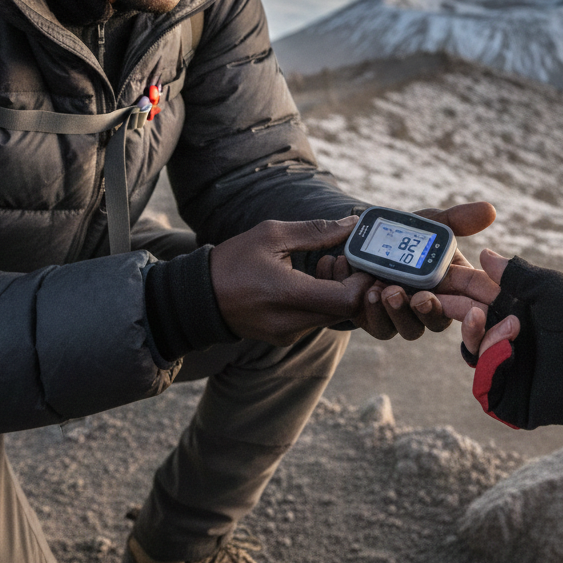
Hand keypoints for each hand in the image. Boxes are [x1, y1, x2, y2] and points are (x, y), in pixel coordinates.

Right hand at [209, 216, 367, 345]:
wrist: (199, 297)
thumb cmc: (233, 261)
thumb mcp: (271, 235)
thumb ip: (315, 231)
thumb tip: (352, 225)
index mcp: (288, 295)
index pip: (348, 300)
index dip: (363, 281)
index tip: (358, 258)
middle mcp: (292, 322)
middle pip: (346, 310)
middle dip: (352, 284)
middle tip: (340, 259)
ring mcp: (289, 333)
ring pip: (333, 316)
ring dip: (337, 291)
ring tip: (321, 265)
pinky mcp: (285, 337)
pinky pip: (317, 320)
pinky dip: (322, 301)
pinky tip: (308, 280)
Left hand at [319, 201, 497, 340]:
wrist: (363, 239)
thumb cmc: (404, 233)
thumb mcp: (428, 223)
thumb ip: (456, 220)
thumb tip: (490, 210)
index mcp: (452, 283)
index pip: (474, 300)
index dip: (481, 305)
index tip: (481, 303)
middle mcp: (432, 304)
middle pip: (441, 321)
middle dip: (431, 312)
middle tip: (420, 297)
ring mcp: (406, 315)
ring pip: (410, 328)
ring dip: (399, 312)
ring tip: (386, 290)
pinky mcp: (380, 320)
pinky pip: (381, 326)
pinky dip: (374, 311)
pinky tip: (367, 291)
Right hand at [453, 249, 562, 429]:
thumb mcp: (546, 286)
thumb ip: (513, 273)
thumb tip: (484, 253)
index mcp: (514, 309)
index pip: (474, 294)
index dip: (456, 285)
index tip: (437, 274)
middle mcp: (507, 336)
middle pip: (465, 323)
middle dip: (453, 309)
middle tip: (441, 299)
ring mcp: (508, 366)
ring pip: (471, 351)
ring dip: (479, 335)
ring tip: (510, 327)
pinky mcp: (510, 395)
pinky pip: (484, 381)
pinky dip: (492, 362)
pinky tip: (509, 349)